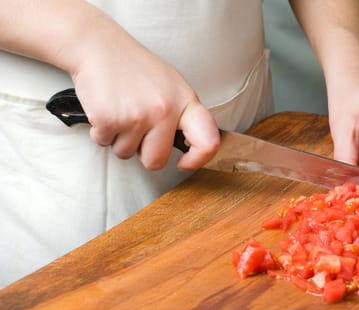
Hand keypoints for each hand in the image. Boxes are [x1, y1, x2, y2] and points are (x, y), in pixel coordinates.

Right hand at [70, 19, 218, 170]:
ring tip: (121, 110)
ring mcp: (138, 116)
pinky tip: (107, 108)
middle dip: (143, 152)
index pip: (207, 141)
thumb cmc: (134, 67)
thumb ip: (181, 114)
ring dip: (119, 139)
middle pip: (156, 160)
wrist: (99, 47)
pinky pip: (104, 143)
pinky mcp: (110, 119)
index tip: (185, 162)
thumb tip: (189, 144)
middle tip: (136, 127)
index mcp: (185, 101)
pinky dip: (101, 131)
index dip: (198, 159)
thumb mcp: (171, 85)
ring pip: (126, 153)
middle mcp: (165, 110)